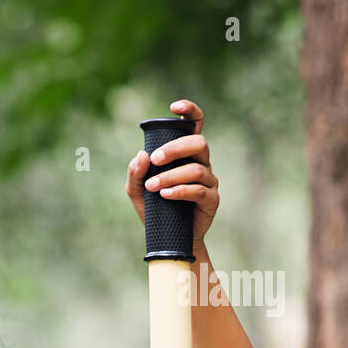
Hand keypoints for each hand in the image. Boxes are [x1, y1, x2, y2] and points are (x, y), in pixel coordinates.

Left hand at [126, 99, 218, 244]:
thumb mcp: (137, 191)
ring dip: (172, 175)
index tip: (174, 107)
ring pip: (197, 168)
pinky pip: (199, 190)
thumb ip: (135, 173)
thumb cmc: (155, 211)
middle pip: (198, 143)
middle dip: (176, 148)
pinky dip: (180, 191)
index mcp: (185, 155)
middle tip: (155, 160)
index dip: (190, 111)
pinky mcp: (212, 199)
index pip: (194, 126)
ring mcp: (209, 181)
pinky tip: (165, 195)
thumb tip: (141, 155)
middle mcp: (200, 163)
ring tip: (153, 187)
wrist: (168, 240)